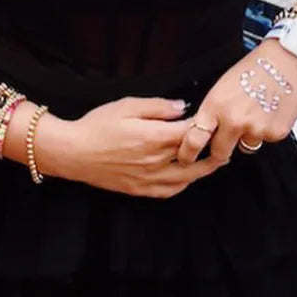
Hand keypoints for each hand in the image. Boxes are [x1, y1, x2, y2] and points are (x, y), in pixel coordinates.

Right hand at [33, 96, 222, 198]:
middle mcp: (156, 161)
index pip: (192, 132)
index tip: (215, 120)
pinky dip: (183, 184)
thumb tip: (184, 107)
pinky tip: (186, 176)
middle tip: (224, 142)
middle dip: (212, 149)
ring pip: (186, 178)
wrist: (72, 152)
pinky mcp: (139, 190)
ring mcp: (148, 179)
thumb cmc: (97, 124)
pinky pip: (169, 191)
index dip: (207, 126)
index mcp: (155, 137)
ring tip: (214, 160)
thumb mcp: (127, 105)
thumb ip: (158, 107)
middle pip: (195, 158)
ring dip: (203, 169)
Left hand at [175, 40, 296, 166]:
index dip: (187, 154)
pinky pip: (265, 140)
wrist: (286, 60)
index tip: (186, 158)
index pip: (194, 140)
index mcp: (216, 105)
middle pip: (219, 153)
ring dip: (246, 137)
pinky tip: (268, 113)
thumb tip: (203, 132)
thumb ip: (212, 112)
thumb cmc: (254, 68)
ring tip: (254, 114)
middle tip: (224, 143)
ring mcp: (255, 128)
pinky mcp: (275, 133)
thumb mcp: (222, 86)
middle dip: (219, 151)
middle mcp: (234, 120)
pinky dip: (266, 131)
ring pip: (245, 147)